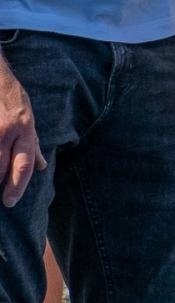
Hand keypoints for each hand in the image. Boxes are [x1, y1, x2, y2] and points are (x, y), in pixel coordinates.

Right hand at [0, 58, 43, 207]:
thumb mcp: (29, 119)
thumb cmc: (13, 99)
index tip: (10, 202)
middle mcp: (8, 131)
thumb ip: (33, 145)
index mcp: (25, 130)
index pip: (23, 165)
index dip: (17, 187)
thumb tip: (42, 167)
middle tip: (0, 197)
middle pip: (1, 168)